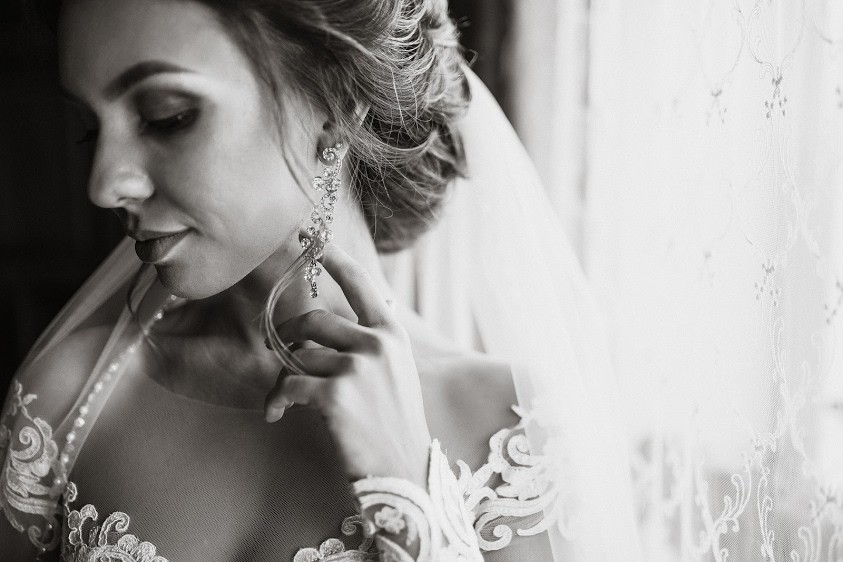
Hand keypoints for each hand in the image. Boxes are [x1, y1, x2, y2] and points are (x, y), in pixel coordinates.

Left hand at [264, 244, 431, 487]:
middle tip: (278, 351)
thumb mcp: (395, 376)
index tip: (310, 237)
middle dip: (288, 336)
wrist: (405, 475)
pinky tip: (278, 416)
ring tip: (284, 402)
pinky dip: (277, 401)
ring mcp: (359, 367)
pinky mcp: (336, 394)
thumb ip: (371, 346)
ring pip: (298, 355)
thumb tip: (336, 328)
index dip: (334, 259)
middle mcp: (378, 344)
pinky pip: (290, 384)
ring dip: (284, 378)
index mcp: (392, 336)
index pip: (361, 285)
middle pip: (314, 320)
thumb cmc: (393, 427)